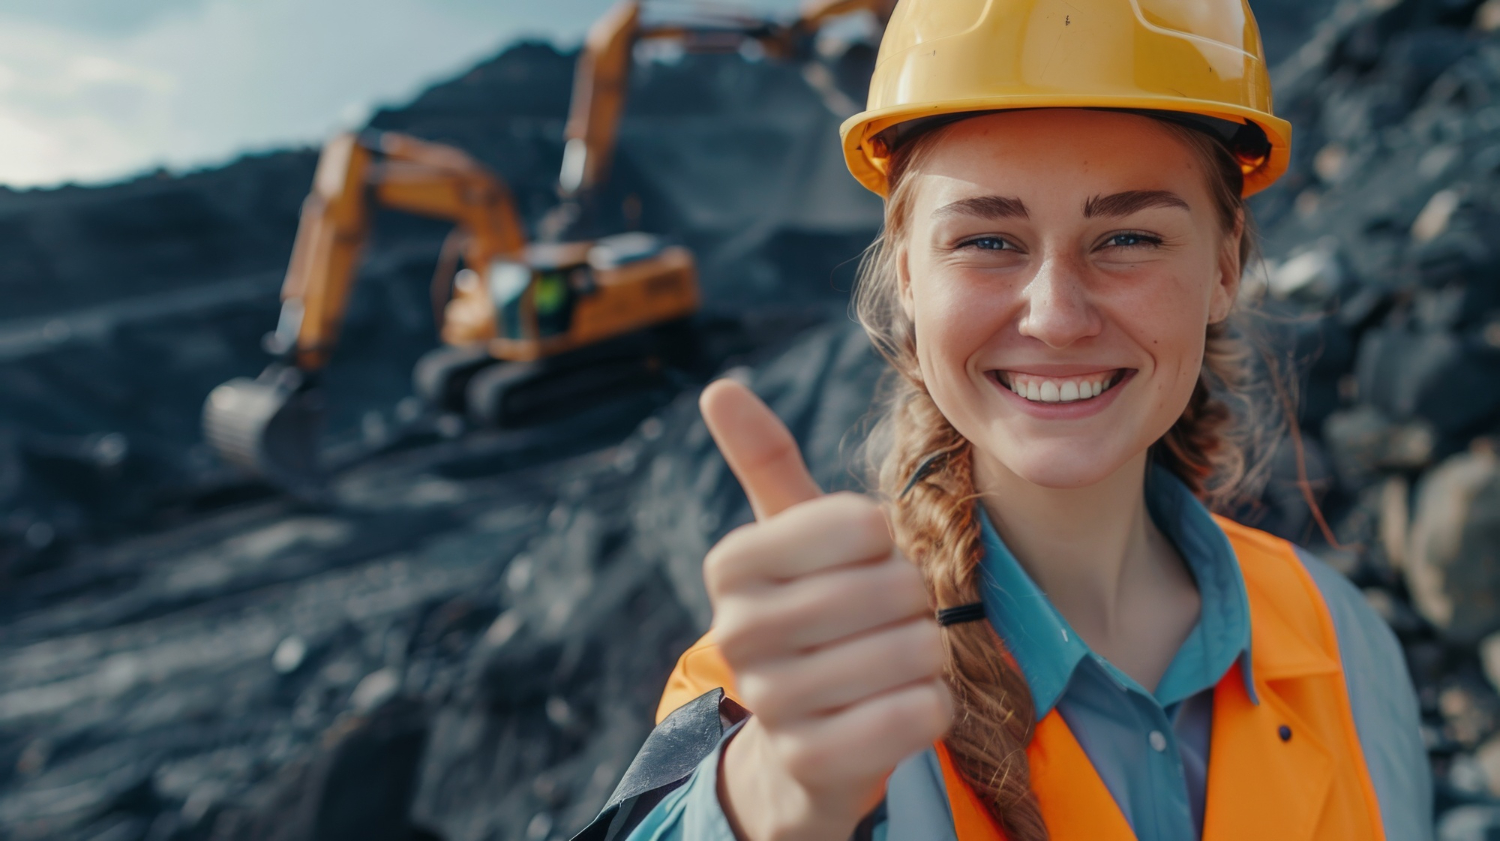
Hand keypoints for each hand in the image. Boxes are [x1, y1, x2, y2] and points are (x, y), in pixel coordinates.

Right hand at [699, 379, 951, 840]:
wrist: (801, 743)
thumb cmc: (813, 617)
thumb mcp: (789, 541)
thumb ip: (764, 462)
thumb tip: (719, 386)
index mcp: (731, 564)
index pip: (861, 524)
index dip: (886, 542)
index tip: (862, 563)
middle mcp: (736, 631)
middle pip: (893, 588)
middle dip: (915, 602)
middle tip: (889, 619)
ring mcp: (771, 701)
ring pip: (912, 651)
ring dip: (928, 654)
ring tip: (896, 660)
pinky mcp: (813, 761)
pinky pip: (917, 715)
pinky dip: (933, 705)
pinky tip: (905, 705)